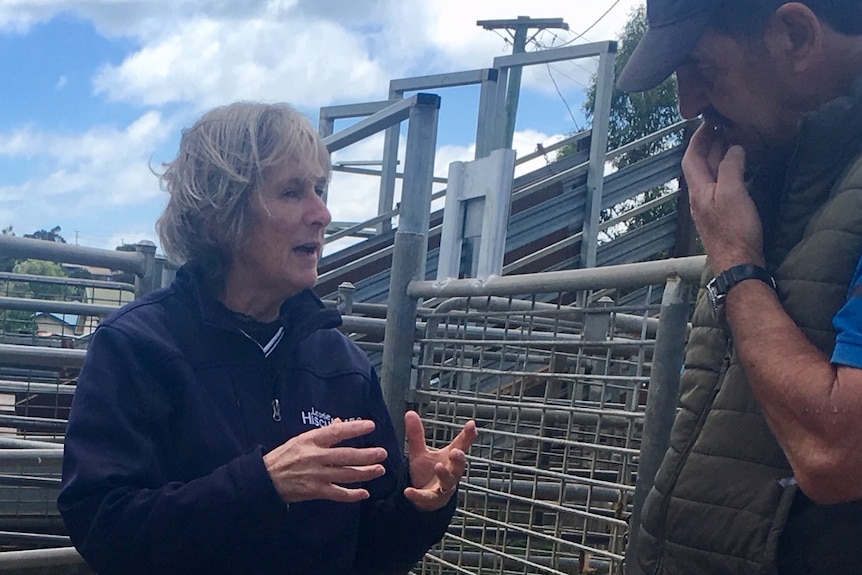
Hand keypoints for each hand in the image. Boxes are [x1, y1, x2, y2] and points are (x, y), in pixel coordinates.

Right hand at [263, 419, 386, 503]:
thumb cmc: (284, 456)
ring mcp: (316, 475)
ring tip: (380, 470)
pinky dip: (352, 495)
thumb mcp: (301, 439)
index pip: (336, 432)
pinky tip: (364, 493)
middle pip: (346, 455)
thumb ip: (323, 433)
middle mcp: (315, 457)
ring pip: (346, 474)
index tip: (371, 426)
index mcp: (311, 440)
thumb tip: (340, 423)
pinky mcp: (315, 491)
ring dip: (365, 473)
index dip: (354, 428)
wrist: (265, 479)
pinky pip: (338, 494)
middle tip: (382, 453)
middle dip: (367, 455)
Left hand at [403, 411, 477, 511]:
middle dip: (459, 459)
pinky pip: (426, 498)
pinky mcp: (431, 500)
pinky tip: (408, 491)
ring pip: (448, 482)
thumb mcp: (420, 452)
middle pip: (459, 466)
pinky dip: (417, 495)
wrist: (424, 500)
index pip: (461, 445)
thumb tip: (410, 412)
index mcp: (449, 459)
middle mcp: (451, 473)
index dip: (468, 435)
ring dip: (445, 474)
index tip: (471, 424)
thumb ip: (416, 435)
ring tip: (439, 466)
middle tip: (456, 451)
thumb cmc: (427, 473)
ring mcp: (443, 488)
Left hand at [685, 123, 764, 271]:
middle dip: (710, 144)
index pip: (691, 157)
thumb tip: (733, 148)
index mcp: (698, 190)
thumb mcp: (733, 193)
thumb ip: (730, 168)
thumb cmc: (735, 231)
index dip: (698, 138)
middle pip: (700, 165)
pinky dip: (727, 171)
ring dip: (719, 157)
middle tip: (724, 127)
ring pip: (711, 175)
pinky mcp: (721, 216)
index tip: (708, 122)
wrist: (738, 265)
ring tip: (733, 142)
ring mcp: (709, 207)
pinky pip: (720, 185)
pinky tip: (738, 170)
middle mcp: (700, 197)